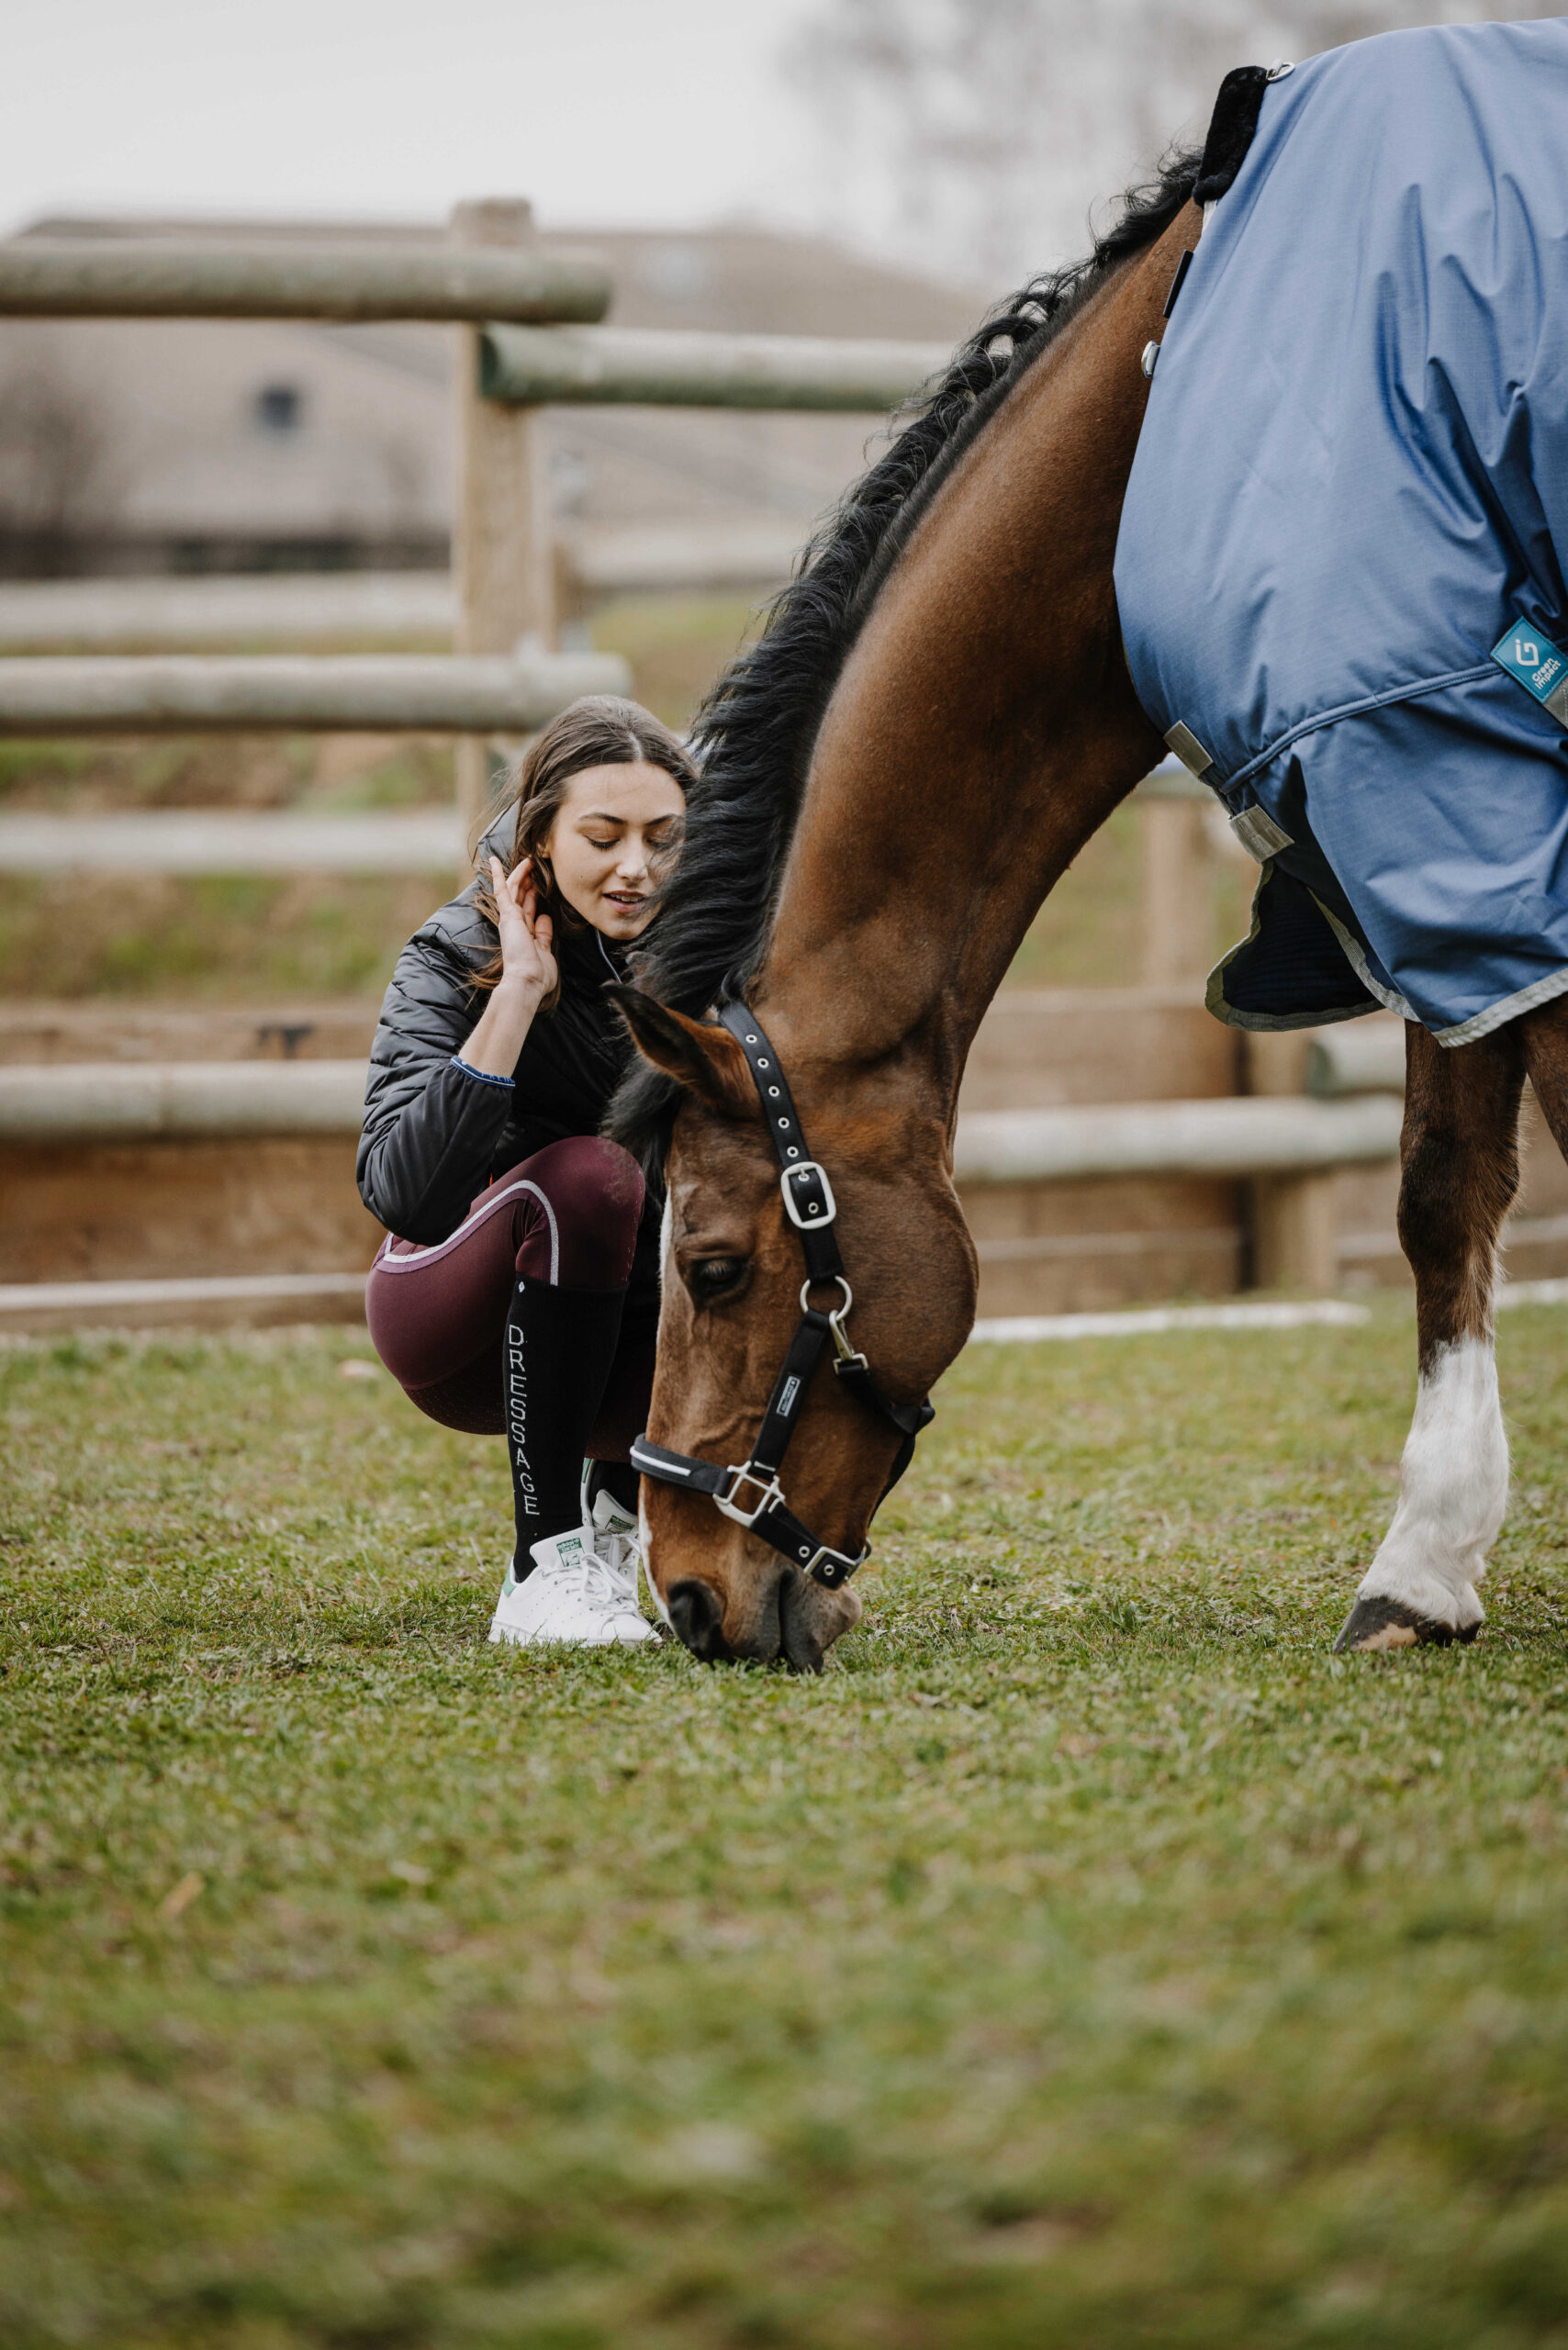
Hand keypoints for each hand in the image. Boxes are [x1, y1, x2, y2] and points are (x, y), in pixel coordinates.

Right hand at [491, 855, 556, 1003]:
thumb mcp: (546, 950)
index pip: (529, 909)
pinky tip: (494, 860)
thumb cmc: (538, 974)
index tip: (540, 883)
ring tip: (529, 858)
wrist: (527, 981)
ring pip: (514, 889)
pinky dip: (499, 875)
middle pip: (521, 896)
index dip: (534, 895)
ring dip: (521, 873)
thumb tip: (546, 916)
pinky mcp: (507, 915)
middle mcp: (515, 924)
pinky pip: (502, 890)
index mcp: (524, 934)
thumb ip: (545, 934)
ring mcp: (510, 919)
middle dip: (528, 880)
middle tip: (535, 864)